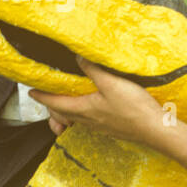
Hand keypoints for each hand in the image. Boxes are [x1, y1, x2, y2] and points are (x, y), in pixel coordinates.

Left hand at [29, 56, 166, 147]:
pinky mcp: (111, 129)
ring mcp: (100, 127)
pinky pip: (88, 123)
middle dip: (51, 107)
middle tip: (45, 99)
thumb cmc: (134, 108)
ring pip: (76, 120)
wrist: (155, 130)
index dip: (42, 98)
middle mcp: (89, 121)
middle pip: (63, 114)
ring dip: (65, 114)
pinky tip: (89, 111)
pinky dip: (81, 116)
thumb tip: (77, 56)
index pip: (56, 104)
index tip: (31, 93)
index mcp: (84, 109)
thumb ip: (93, 69)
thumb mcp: (112, 83)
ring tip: (62, 108)